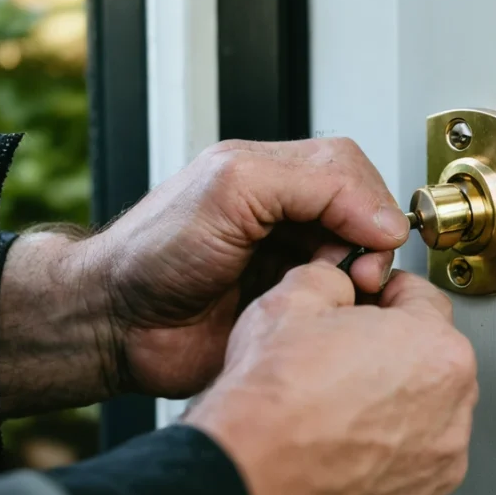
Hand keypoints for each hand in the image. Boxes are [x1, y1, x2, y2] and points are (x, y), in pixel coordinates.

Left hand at [70, 138, 410, 397]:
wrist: (115, 323)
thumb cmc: (151, 253)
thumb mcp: (233, 187)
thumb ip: (310, 183)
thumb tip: (379, 215)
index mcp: (271, 175)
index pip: (349, 171)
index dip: (370, 203)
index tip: (374, 239)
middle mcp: (285, 218)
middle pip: (363, 217)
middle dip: (369, 245)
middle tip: (356, 274)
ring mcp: (288, 265)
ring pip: (358, 265)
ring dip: (358, 281)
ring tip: (335, 295)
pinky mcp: (288, 311)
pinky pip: (339, 310)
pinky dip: (345, 313)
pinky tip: (327, 317)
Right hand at [183, 259, 478, 494]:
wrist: (251, 478)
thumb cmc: (272, 401)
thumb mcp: (292, 299)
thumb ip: (330, 276)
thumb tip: (336, 279)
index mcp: (434, 346)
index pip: (422, 295)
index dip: (382, 290)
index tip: (362, 299)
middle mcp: (451, 403)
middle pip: (428, 352)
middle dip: (390, 345)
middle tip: (341, 349)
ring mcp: (441, 455)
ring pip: (423, 405)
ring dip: (391, 395)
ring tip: (338, 397)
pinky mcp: (422, 494)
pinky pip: (412, 452)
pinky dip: (386, 442)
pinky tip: (344, 435)